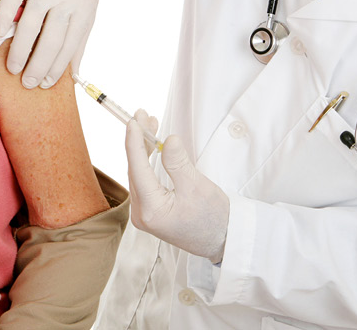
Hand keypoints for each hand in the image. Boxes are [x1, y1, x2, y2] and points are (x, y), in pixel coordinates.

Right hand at [0, 0, 98, 87]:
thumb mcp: (87, 8)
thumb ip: (80, 41)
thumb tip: (73, 76)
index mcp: (85, 6)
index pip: (70, 45)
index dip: (57, 68)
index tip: (45, 84)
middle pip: (51, 39)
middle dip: (38, 66)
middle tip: (28, 83)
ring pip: (29, 25)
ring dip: (20, 51)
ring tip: (13, 68)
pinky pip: (10, 3)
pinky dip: (3, 21)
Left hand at [126, 110, 229, 263]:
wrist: (223, 240)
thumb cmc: (213, 218)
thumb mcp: (197, 187)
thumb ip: (178, 163)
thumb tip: (166, 140)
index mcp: (151, 210)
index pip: (137, 168)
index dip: (134, 141)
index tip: (133, 121)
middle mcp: (142, 214)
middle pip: (134, 169)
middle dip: (139, 140)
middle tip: (143, 115)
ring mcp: (144, 214)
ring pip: (138, 173)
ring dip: (142, 149)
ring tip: (149, 125)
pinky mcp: (150, 211)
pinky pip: (143, 181)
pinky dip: (146, 162)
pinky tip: (151, 147)